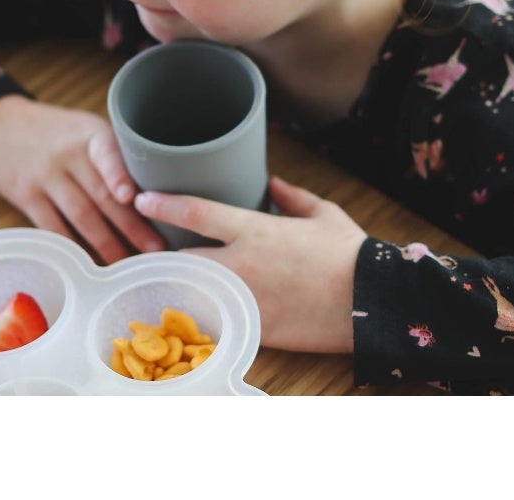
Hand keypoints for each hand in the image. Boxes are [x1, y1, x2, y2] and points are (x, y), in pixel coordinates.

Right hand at [0, 95, 165, 261]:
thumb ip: (112, 154)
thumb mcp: (84, 128)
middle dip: (130, 225)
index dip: (118, 175)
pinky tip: (90, 261)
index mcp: (90, 134)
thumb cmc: (56, 130)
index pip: (106, 153)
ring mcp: (45, 176)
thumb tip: (152, 192)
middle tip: (154, 248)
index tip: (130, 197)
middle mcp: (68, 154)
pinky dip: (74, 246)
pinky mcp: (26, 196)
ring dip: (106, 243)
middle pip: (101, 195)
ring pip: (81, 216)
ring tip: (127, 262)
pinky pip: (54, 227)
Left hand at [133, 176, 366, 352]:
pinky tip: (192, 315)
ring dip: (177, 287)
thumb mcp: (324, 215)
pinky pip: (216, 322)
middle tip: (147, 251)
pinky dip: (202, 317)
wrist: (373, 304)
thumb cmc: (350, 253)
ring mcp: (246, 300)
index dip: (164, 205)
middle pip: (182, 258)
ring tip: (161, 284)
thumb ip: (293, 197)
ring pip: (193, 293)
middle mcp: (243, 264)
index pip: (197, 213)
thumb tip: (273, 182)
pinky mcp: (255, 330)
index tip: (141, 199)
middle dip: (161, 256)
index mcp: (256, 230)